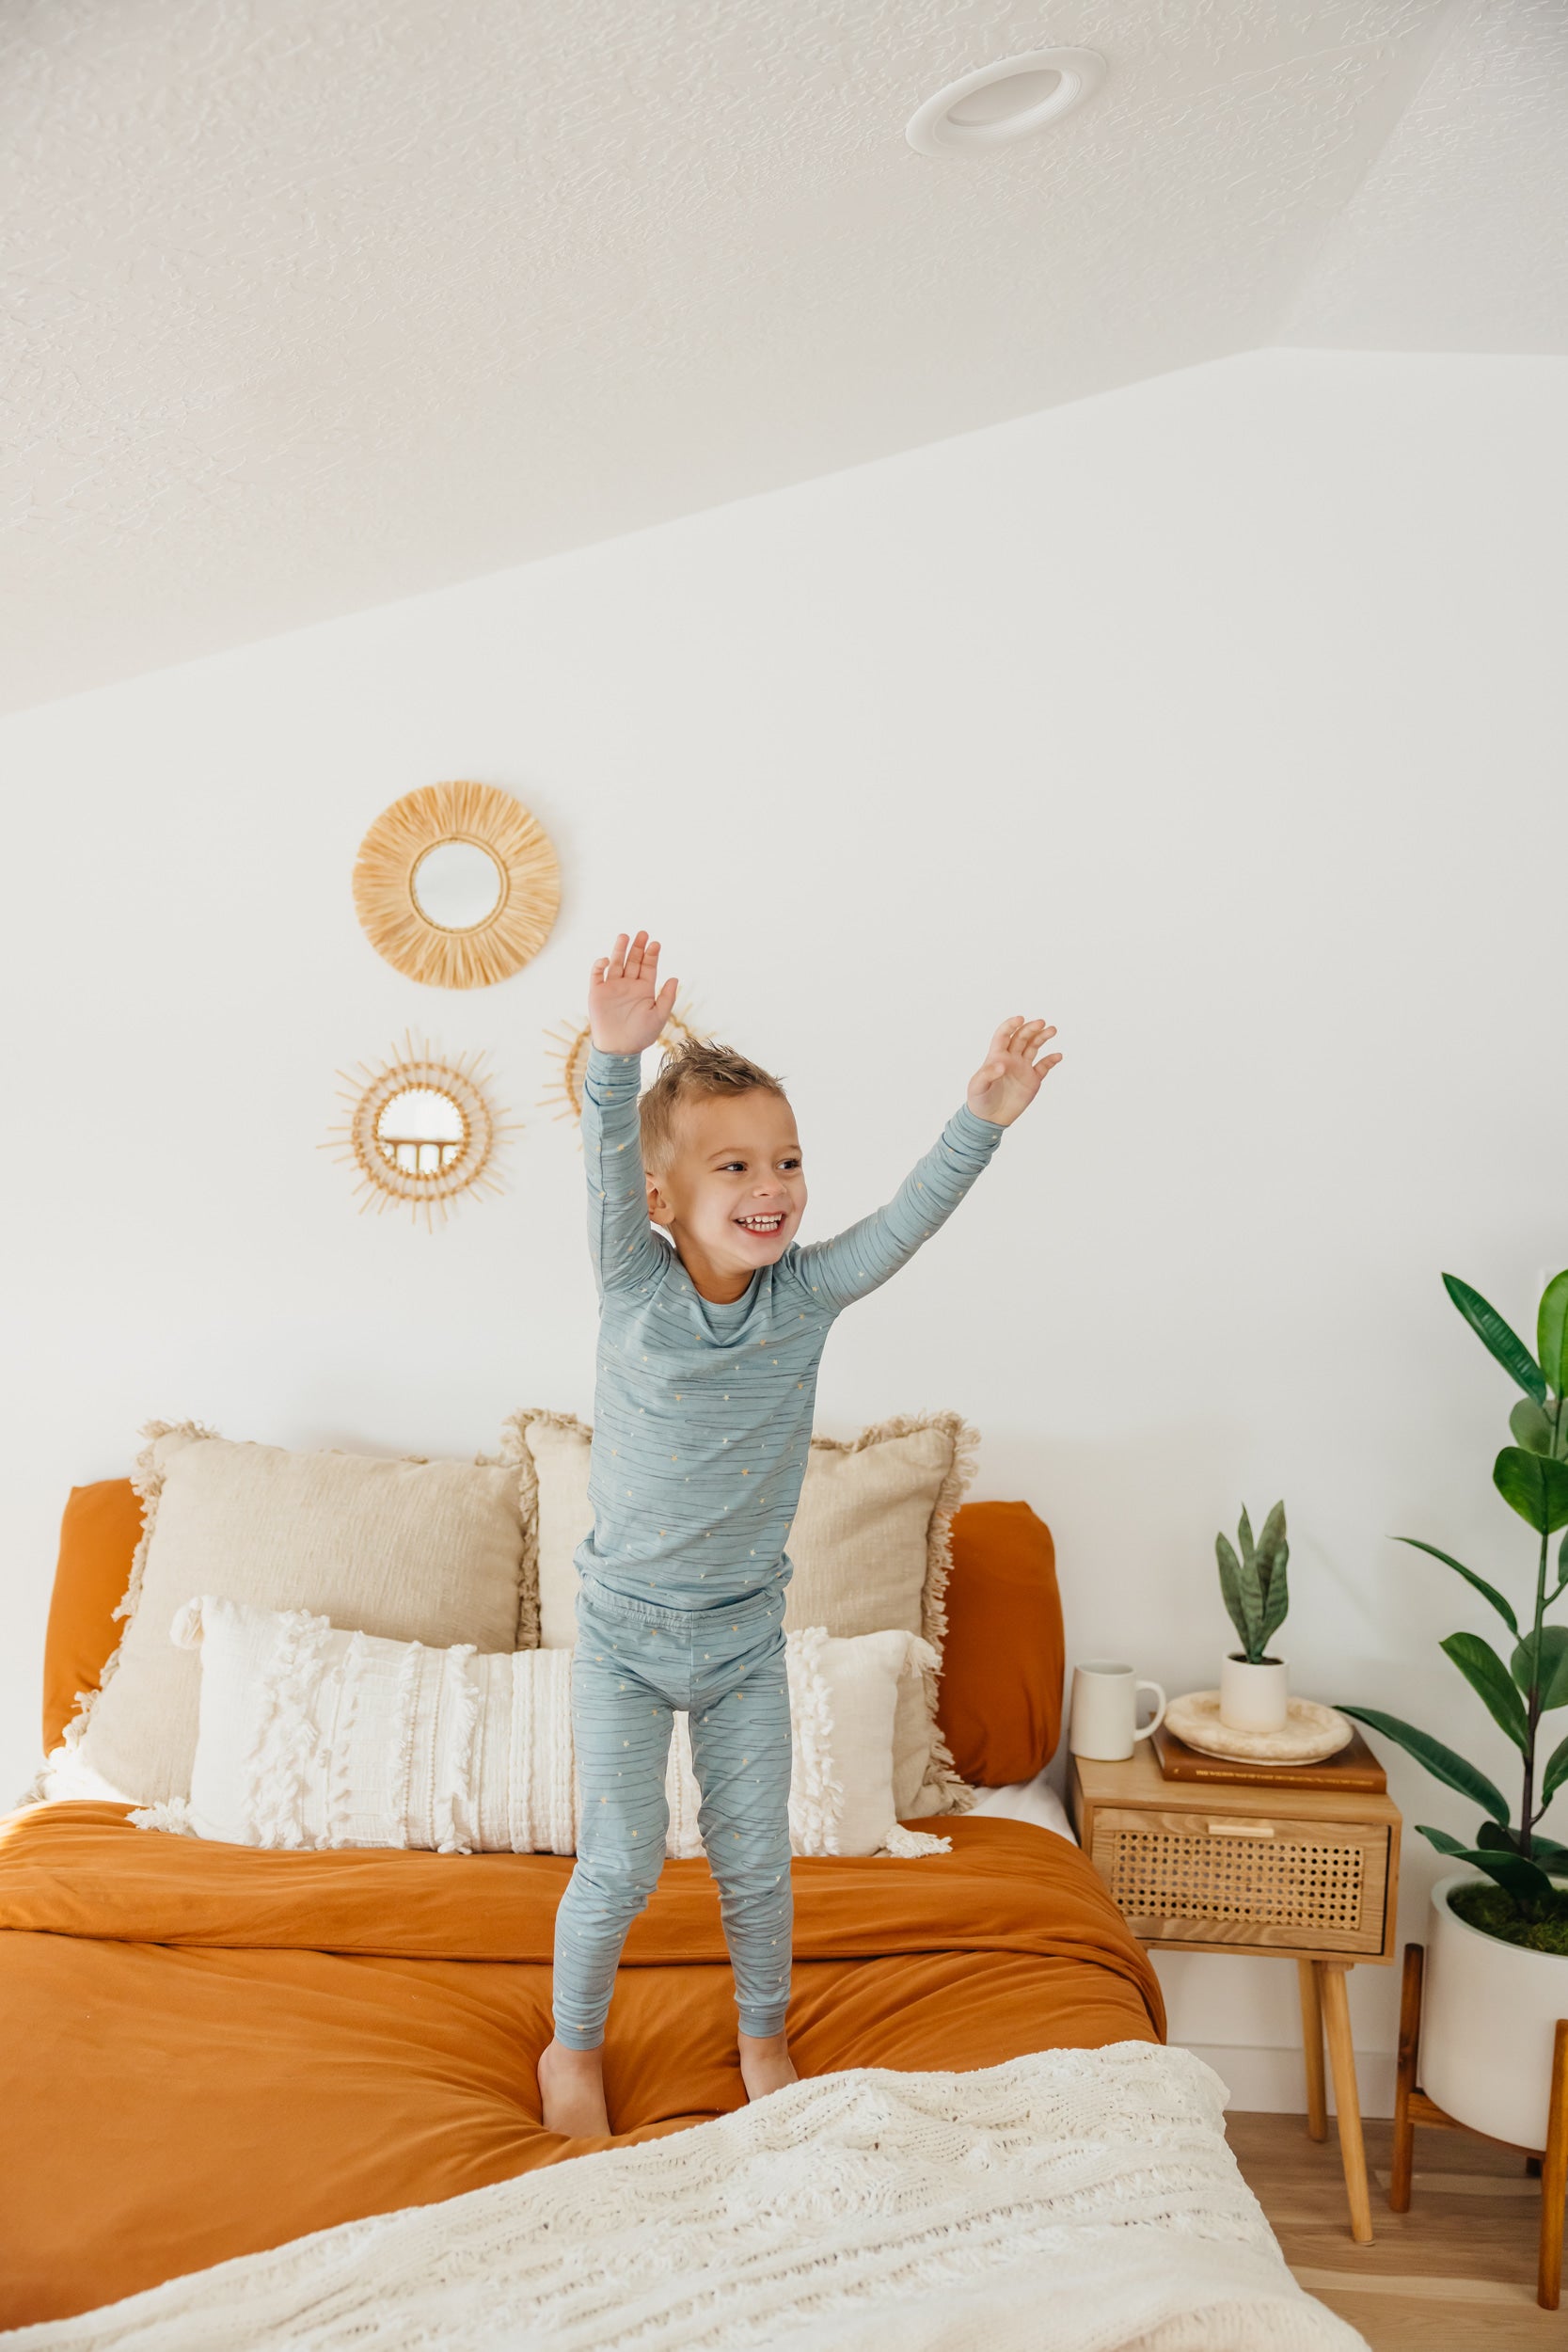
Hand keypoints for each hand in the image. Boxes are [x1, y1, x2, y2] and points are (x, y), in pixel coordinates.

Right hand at [589, 930, 678, 1054]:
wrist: (619, 1049)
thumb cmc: (641, 1036)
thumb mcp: (659, 1016)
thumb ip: (666, 997)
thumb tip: (675, 978)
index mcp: (644, 990)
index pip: (648, 967)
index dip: (651, 955)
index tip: (655, 943)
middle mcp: (628, 986)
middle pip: (633, 961)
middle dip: (637, 947)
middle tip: (642, 933)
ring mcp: (612, 987)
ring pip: (616, 963)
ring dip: (620, 950)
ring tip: (625, 936)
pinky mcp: (597, 992)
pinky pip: (597, 975)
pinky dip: (600, 965)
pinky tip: (607, 960)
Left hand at [967, 1016, 1060, 1126]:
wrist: (990, 1119)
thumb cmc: (979, 1100)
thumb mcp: (978, 1086)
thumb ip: (987, 1074)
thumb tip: (1002, 1064)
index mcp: (997, 1056)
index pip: (1004, 1035)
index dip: (1011, 1025)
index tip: (1020, 1019)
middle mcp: (1011, 1059)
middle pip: (1022, 1037)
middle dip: (1031, 1028)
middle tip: (1041, 1023)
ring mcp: (1023, 1068)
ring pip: (1034, 1047)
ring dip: (1042, 1037)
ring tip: (1052, 1030)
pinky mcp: (1032, 1079)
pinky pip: (1044, 1066)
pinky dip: (1051, 1060)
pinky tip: (1058, 1055)